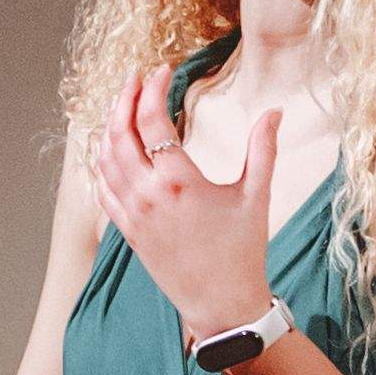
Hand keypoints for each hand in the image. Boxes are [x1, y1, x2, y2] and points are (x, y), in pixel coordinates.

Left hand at [87, 57, 289, 340]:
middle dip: (123, 99)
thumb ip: (263, 149)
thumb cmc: (242, 251)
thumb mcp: (256, 196)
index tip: (162, 70)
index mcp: (178, 182)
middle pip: (119, 134)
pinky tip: (108, 147)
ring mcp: (132, 214)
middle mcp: (147, 195)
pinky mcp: (127, 231)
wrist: (221, 304)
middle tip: (135, 79)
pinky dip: (100, 162)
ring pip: (104, 159)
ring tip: (121, 105)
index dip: (153, 88)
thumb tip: (275, 111)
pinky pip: (102, 188)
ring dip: (108, 127)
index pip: (151, 120)